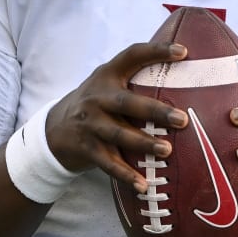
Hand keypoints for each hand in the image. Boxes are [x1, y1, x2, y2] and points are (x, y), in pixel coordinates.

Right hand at [45, 42, 190, 192]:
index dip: (156, 51)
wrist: (53, 131)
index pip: (132, 55)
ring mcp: (90, 124)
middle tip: (182, 119)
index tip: (183, 51)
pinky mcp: (87, 148)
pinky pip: (109, 164)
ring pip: (119, 134)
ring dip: (144, 143)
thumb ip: (133, 80)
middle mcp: (96, 97)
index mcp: (107, 75)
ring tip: (167, 150)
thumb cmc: (95, 105)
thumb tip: (183, 80)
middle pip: (127, 103)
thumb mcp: (106, 85)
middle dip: (155, 111)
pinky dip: (126, 176)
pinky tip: (144, 186)